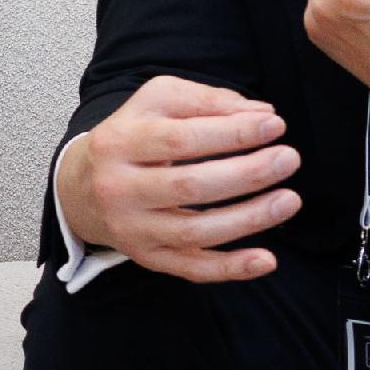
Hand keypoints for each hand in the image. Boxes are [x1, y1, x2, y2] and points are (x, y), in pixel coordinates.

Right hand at [56, 75, 302, 281]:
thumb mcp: (155, 102)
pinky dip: (230, 268)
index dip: (231, 133)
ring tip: (289, 200)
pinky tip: (267, 260)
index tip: (275, 125)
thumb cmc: (131, 138)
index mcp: (119, 142)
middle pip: (188, 185)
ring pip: (194, 230)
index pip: (180, 139)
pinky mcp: (146, 256)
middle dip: (246, 173)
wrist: (80, 188)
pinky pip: (191, 269)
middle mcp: (119, 188)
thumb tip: (261, 114)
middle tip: (288, 159)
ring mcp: (131, 228)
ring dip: (248, 218)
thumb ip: (206, 101)